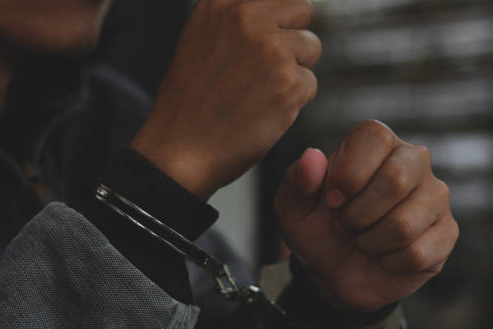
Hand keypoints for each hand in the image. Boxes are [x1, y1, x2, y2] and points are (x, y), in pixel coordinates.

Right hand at [131, 0, 320, 199]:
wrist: (181, 149)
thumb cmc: (191, 102)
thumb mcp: (202, 38)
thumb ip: (237, 18)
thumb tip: (277, 11)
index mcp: (222, 2)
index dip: (278, 18)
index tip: (268, 40)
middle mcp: (247, 16)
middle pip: (302, 10)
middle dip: (292, 38)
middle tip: (266, 68)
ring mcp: (270, 49)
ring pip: (311, 48)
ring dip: (294, 71)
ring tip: (259, 92)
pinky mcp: (288, 82)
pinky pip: (310, 84)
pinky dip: (294, 101)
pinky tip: (263, 111)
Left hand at [275, 121, 458, 311]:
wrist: (337, 274)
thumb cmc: (318, 230)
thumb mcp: (293, 208)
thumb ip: (296, 180)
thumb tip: (312, 157)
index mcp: (377, 144)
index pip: (375, 137)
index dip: (349, 173)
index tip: (331, 200)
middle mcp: (414, 161)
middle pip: (396, 178)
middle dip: (357, 214)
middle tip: (344, 225)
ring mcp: (435, 196)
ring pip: (405, 223)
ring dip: (370, 242)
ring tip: (363, 240)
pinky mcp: (447, 233)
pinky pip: (418, 253)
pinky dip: (389, 262)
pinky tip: (385, 257)